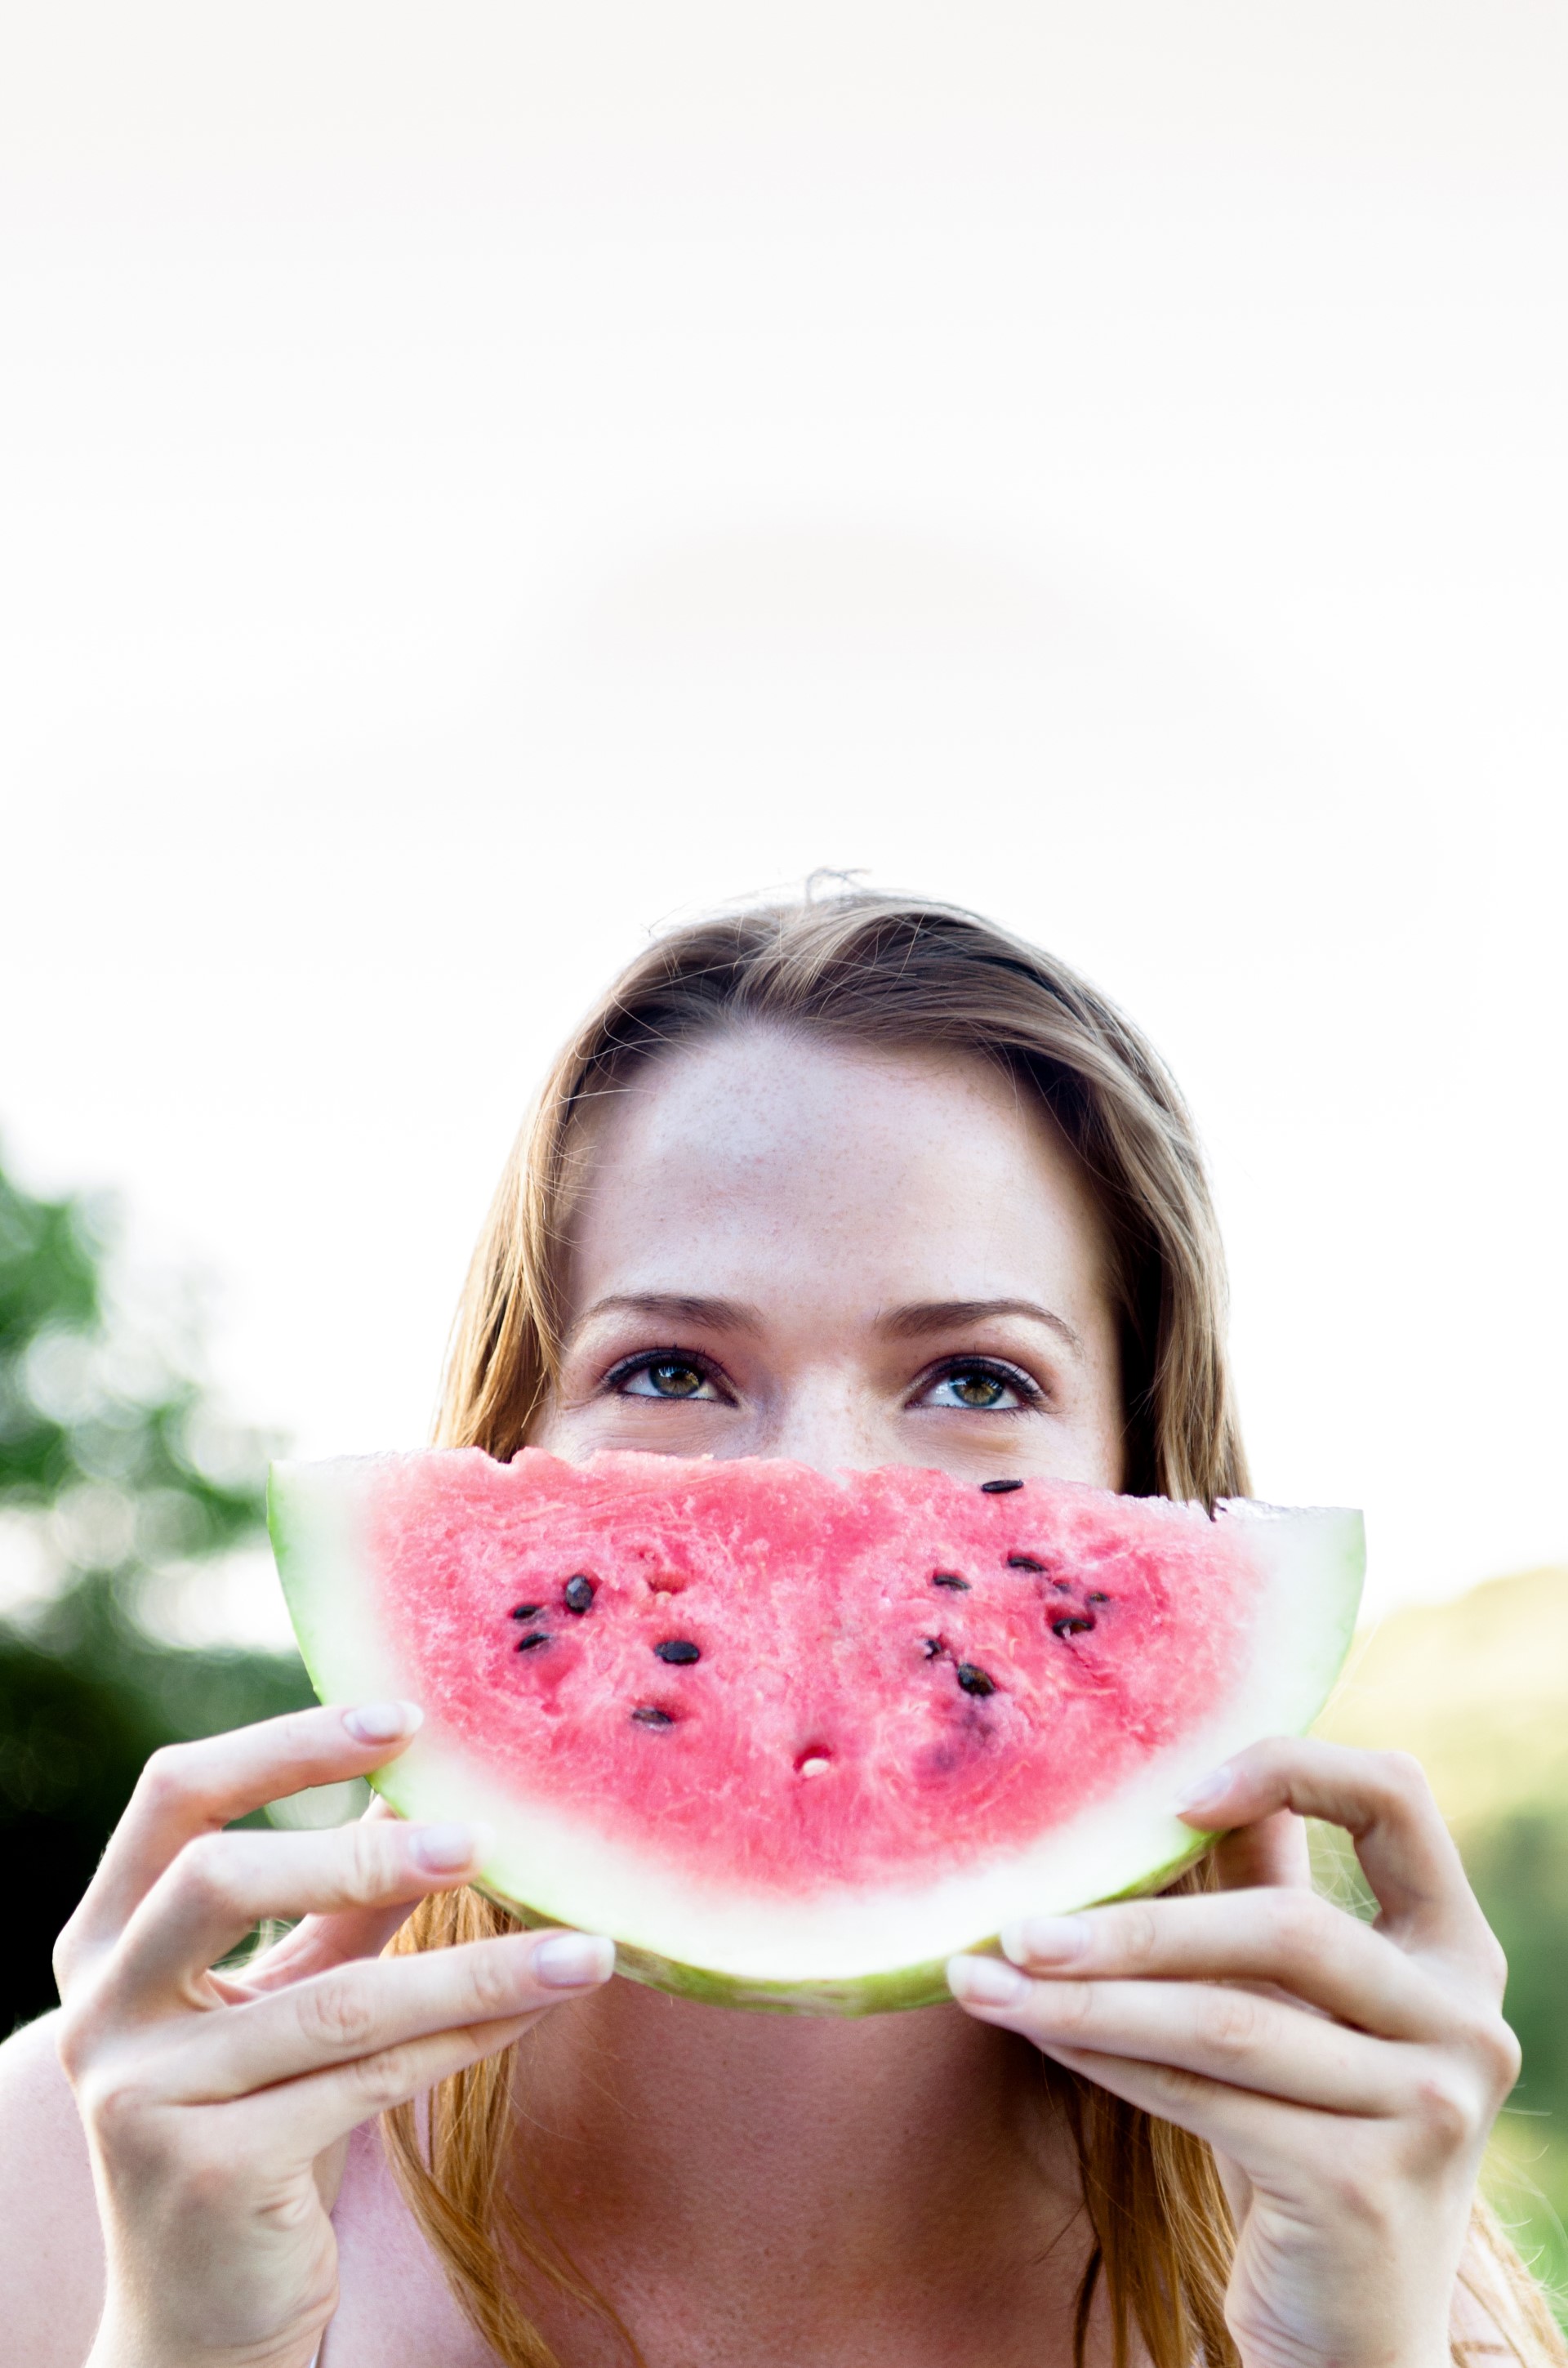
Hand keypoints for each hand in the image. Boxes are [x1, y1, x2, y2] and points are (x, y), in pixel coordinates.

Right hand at [53, 1702, 614, 2367]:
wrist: (202, 2318)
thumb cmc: (256, 2122)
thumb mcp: (286, 1992)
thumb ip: (341, 1896)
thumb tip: (431, 1781)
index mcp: (105, 1939)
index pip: (175, 1795)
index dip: (287, 1743)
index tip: (406, 1717)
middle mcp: (102, 2011)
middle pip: (219, 1875)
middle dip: (361, 1849)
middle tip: (481, 1835)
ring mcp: (141, 2097)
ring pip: (331, 2000)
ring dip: (472, 1963)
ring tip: (580, 1943)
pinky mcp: (207, 2173)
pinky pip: (365, 2083)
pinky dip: (464, 2036)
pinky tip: (536, 2005)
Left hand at [948, 1738, 1519, 2367]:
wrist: (1350, 2328)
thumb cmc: (1310, 2135)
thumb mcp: (1300, 2005)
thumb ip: (1260, 1891)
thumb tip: (1168, 1775)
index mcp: (1455, 1948)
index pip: (1395, 1796)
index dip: (1288, 1767)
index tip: (1174, 1793)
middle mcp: (1467, 2022)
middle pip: (1287, 1928)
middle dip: (1134, 1924)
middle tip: (1014, 1923)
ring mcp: (1429, 2111)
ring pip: (1228, 2022)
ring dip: (1089, 1996)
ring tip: (984, 1980)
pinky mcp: (1365, 2189)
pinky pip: (1206, 2099)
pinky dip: (1107, 2059)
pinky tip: (1037, 2031)